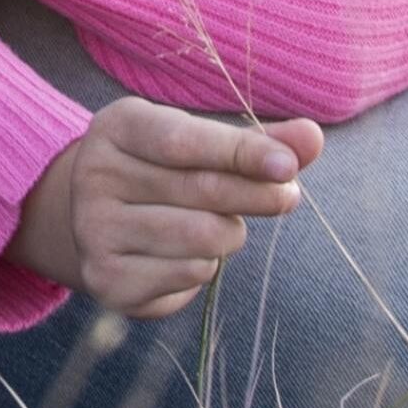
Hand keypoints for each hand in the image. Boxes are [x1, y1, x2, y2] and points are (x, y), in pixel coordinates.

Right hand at [9, 97, 323, 318]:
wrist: (98, 220)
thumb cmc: (164, 170)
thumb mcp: (201, 143)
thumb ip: (256, 141)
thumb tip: (312, 137)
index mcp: (117, 127)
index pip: (184, 141)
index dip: (241, 153)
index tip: (288, 166)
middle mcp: (95, 175)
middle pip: (201, 190)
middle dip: (257, 194)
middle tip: (288, 197)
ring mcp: (95, 230)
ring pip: (201, 237)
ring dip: (230, 233)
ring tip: (221, 224)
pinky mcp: (106, 279)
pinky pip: (189, 274)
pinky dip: (207, 265)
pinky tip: (191, 252)